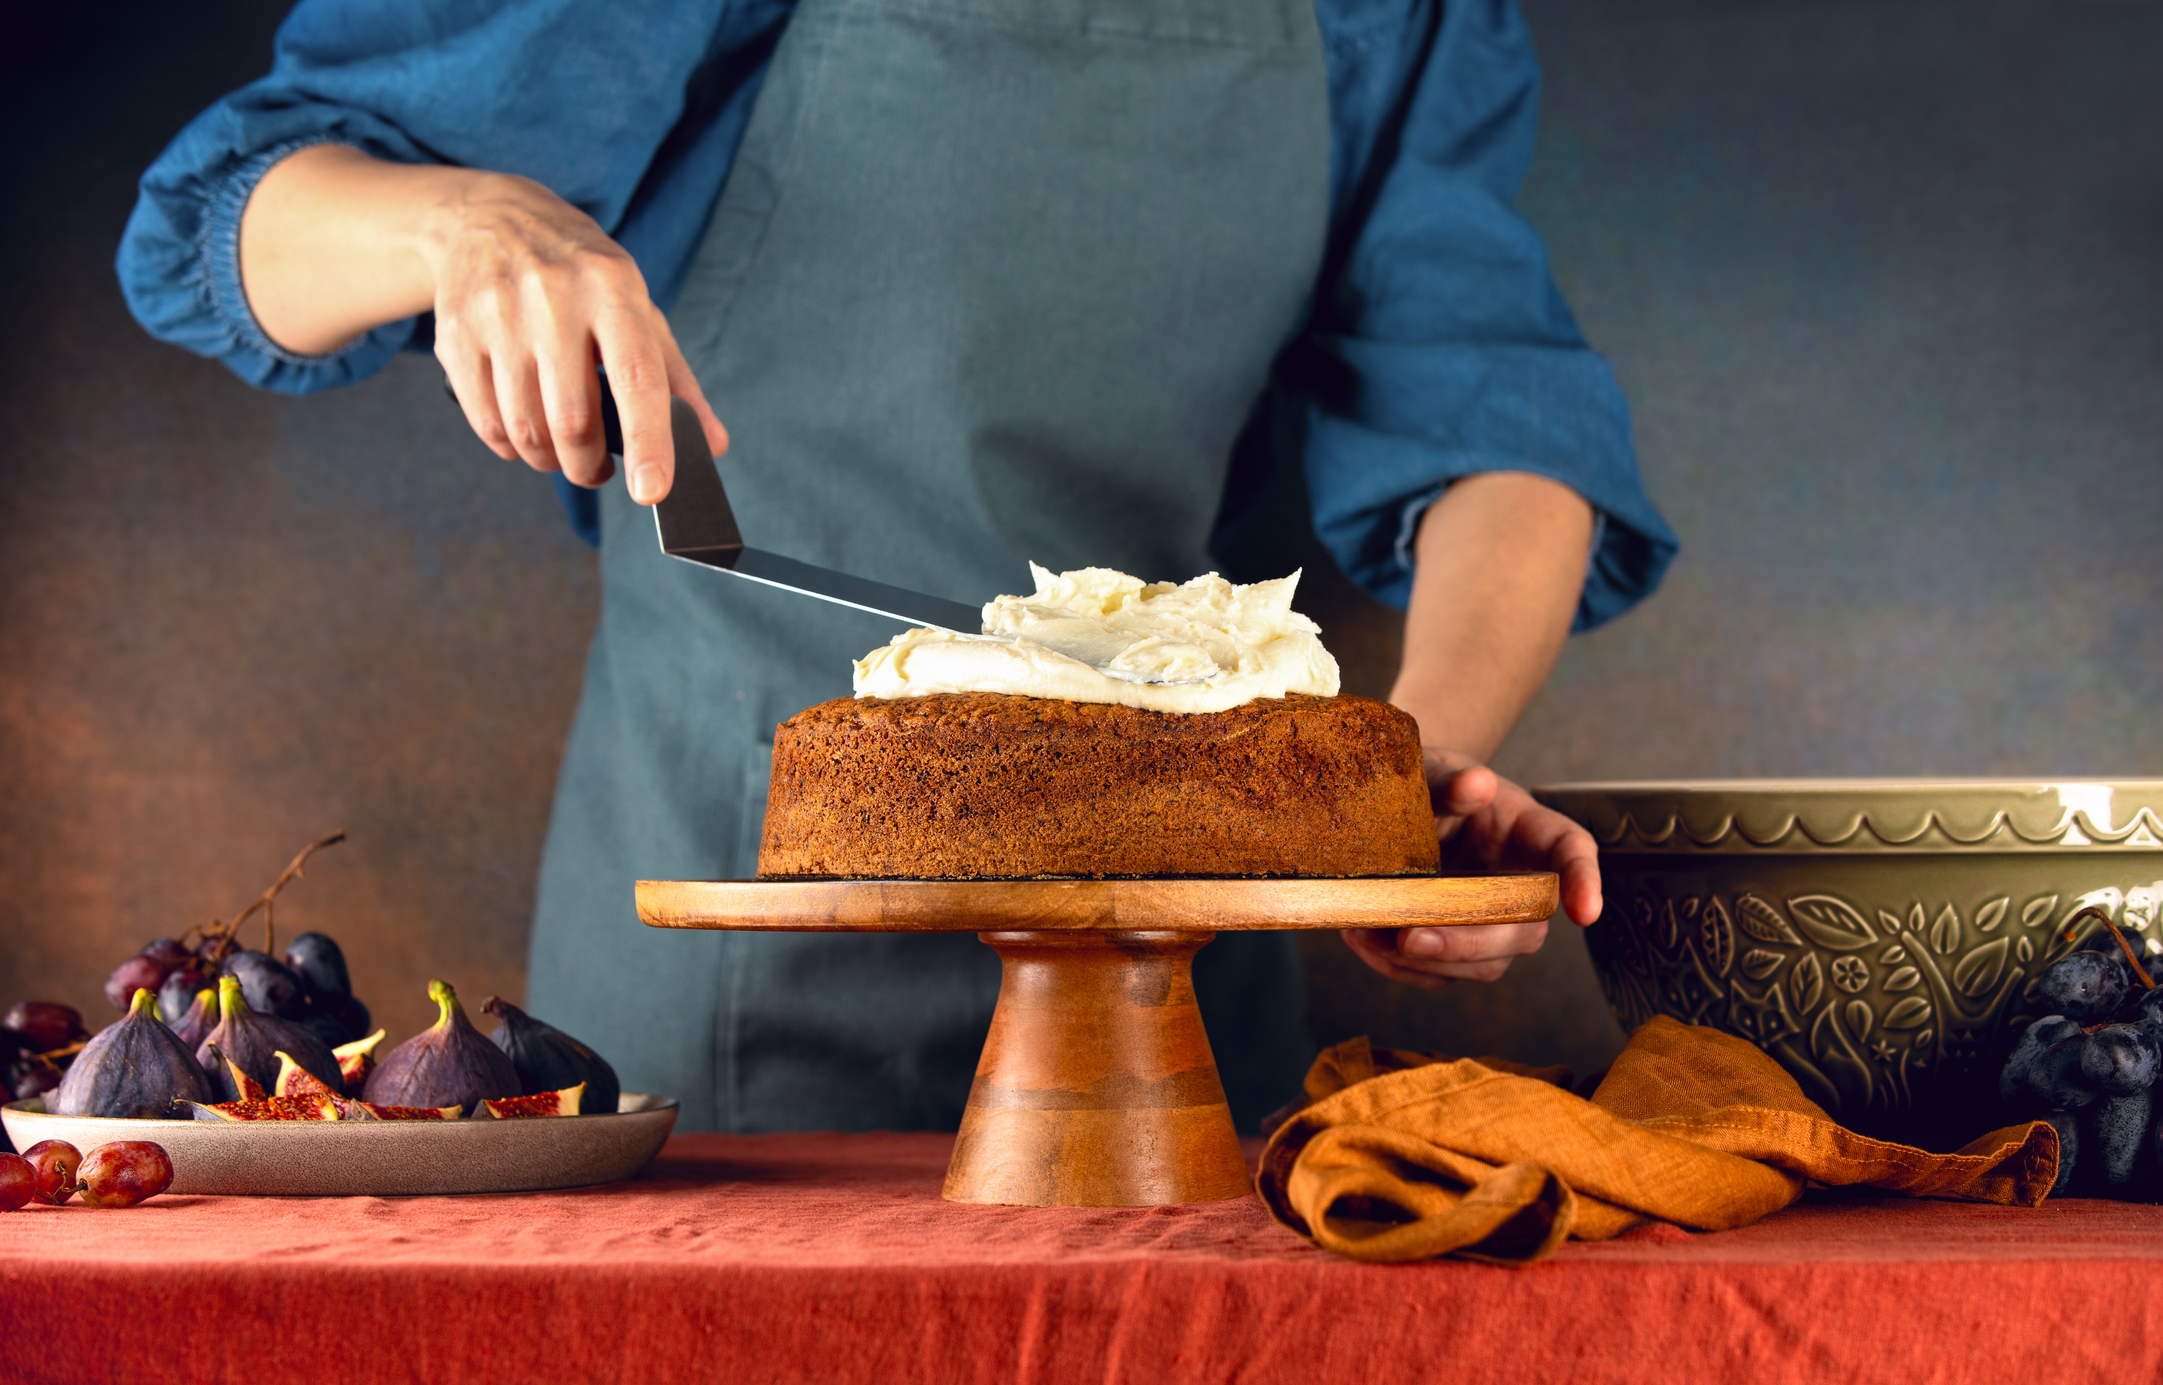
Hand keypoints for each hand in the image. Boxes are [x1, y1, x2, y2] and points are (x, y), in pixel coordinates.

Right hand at [419, 172, 726, 501]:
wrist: (492, 219)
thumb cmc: (581, 275)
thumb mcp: (638, 309)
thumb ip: (676, 380)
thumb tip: (712, 445)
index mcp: (612, 287)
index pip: (636, 377)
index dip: (649, 442)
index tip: (653, 492)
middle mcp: (551, 297)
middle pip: (572, 419)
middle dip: (588, 466)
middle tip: (596, 471)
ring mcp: (496, 314)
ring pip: (525, 429)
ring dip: (549, 460)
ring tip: (562, 453)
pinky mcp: (454, 334)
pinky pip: (485, 422)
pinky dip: (510, 447)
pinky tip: (524, 434)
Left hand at [1340, 748, 1600, 989]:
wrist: (1399, 808)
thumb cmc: (1430, 785)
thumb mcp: (1435, 770)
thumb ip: (1451, 782)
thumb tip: (1477, 784)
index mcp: (1531, 829)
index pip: (1572, 851)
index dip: (1583, 882)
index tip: (1584, 913)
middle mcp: (1522, 882)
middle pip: (1524, 928)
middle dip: (1470, 942)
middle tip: (1410, 939)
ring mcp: (1493, 921)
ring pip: (1485, 963)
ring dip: (1428, 961)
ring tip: (1366, 935)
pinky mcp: (1457, 947)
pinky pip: (1441, 974)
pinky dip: (1400, 968)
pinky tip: (1362, 940)